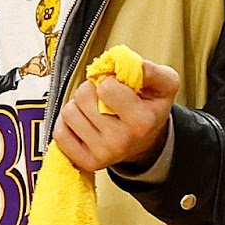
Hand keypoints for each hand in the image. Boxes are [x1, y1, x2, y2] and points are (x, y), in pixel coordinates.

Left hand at [51, 60, 178, 173]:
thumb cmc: (150, 109)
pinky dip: (68, 123)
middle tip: (105, 98)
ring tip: (96, 110)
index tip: (117, 87)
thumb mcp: (164, 84)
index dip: (109, 80)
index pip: (105, 87)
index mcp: (142, 122)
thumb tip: (122, 62)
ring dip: (79, 106)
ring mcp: (102, 154)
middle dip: (92, 90)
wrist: (146, 140)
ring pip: (69, 112)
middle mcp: (121, 141)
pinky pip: (60, 132)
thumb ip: (149, 69)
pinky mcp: (86, 162)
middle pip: (83, 97)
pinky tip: (84, 123)